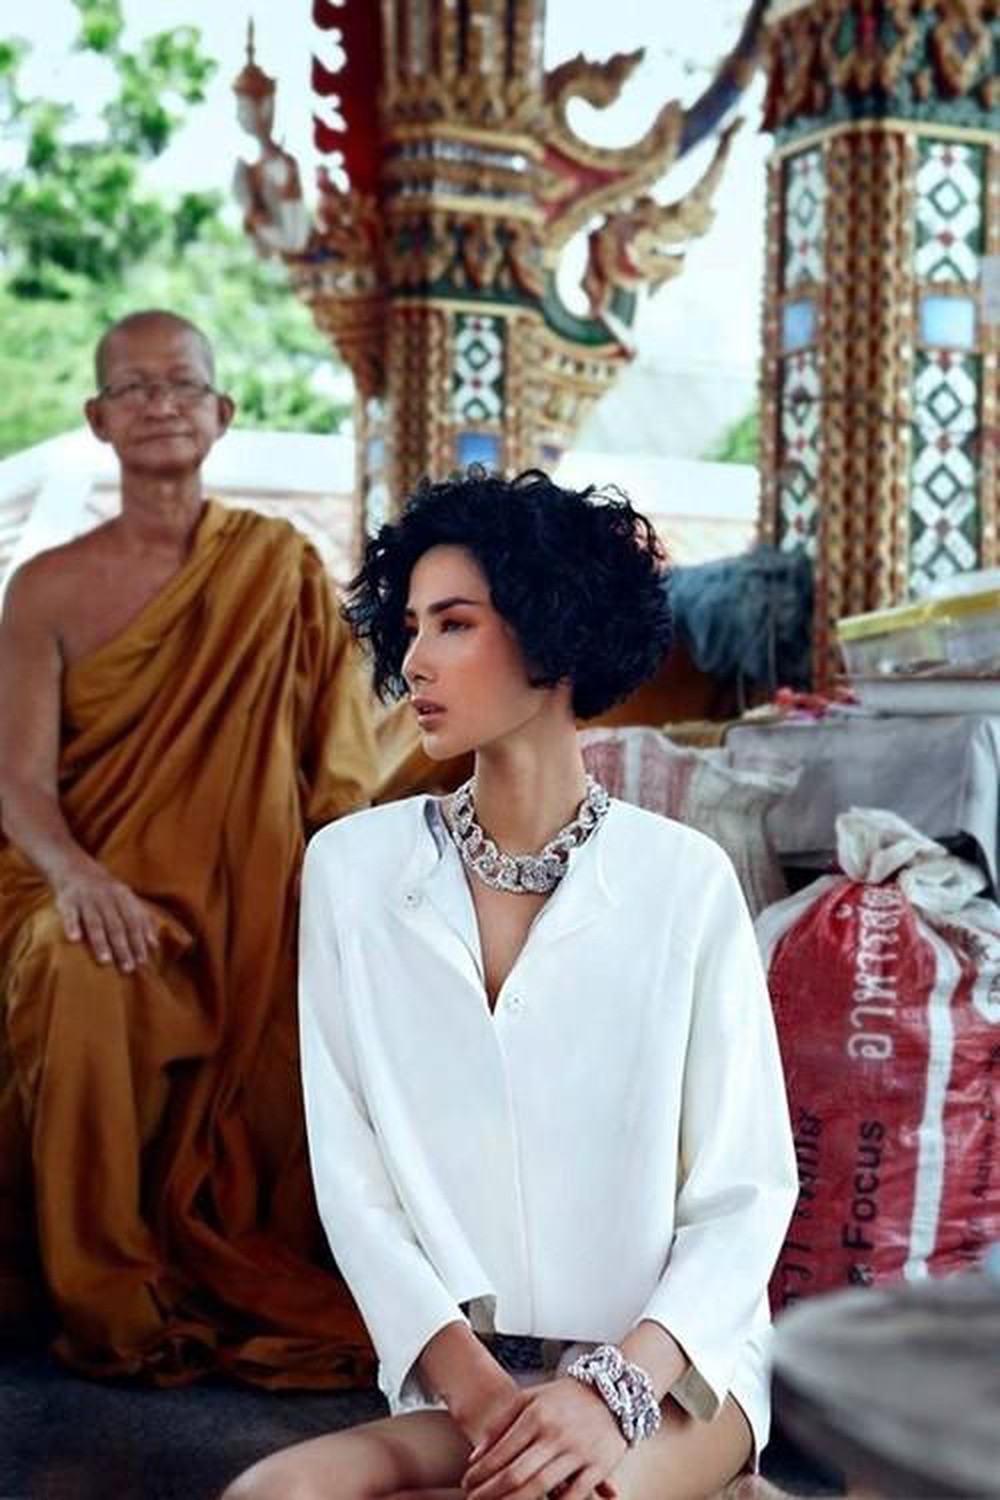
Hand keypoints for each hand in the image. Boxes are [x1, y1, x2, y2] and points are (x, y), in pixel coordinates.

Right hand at [52, 857, 160, 971]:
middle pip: (116, 925)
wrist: (74, 867)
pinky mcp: (67, 900)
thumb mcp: (126, 898)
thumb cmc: (105, 890)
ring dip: (100, 941)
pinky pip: (69, 914)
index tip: (143, 960)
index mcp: (123, 897)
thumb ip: (141, 919)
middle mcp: (106, 898)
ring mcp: (86, 899)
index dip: (139, 940)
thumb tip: (154, 945)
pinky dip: (71, 925)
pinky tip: (74, 939)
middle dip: (123, 947)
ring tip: (105, 960)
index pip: (133, 921)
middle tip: (128, 968)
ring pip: (95, 922)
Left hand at [462, 1376, 625, 1499]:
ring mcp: (578, 1451)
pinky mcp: (599, 1466)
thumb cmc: (564, 1396)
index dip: (481, 1474)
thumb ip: (501, 1424)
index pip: (501, 1452)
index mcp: (536, 1415)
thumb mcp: (529, 1398)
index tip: (466, 1485)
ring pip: (540, 1487)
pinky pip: (574, 1495)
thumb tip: (475, 1457)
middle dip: (490, 1494)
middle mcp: (555, 1433)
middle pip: (516, 1474)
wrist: (612, 1389)